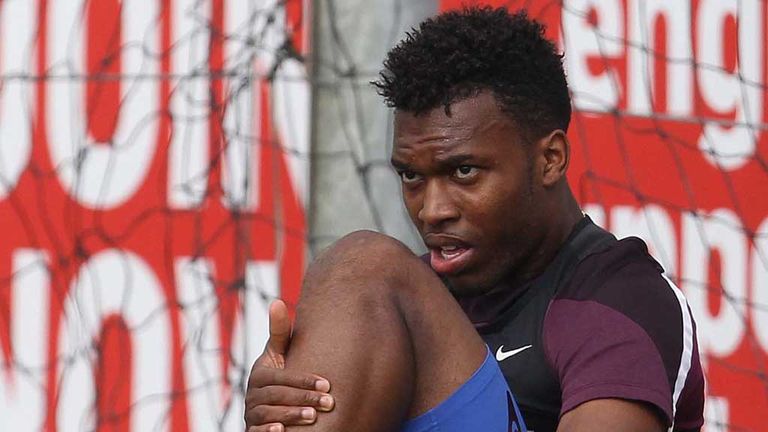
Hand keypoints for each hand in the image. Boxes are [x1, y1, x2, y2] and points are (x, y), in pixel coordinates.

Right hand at [244, 300, 334, 431]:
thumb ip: (279, 332)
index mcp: (260, 374)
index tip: (327, 385)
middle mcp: (253, 394)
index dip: (304, 381)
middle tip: (328, 403)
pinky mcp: (252, 430)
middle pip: (277, 396)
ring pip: (269, 414)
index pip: (281, 377)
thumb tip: (276, 301)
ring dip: (291, 415)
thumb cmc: (278, 376)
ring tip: (313, 417)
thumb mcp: (277, 354)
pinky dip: (267, 431)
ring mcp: (251, 414)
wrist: (266, 405)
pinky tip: (282, 431)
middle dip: (303, 399)